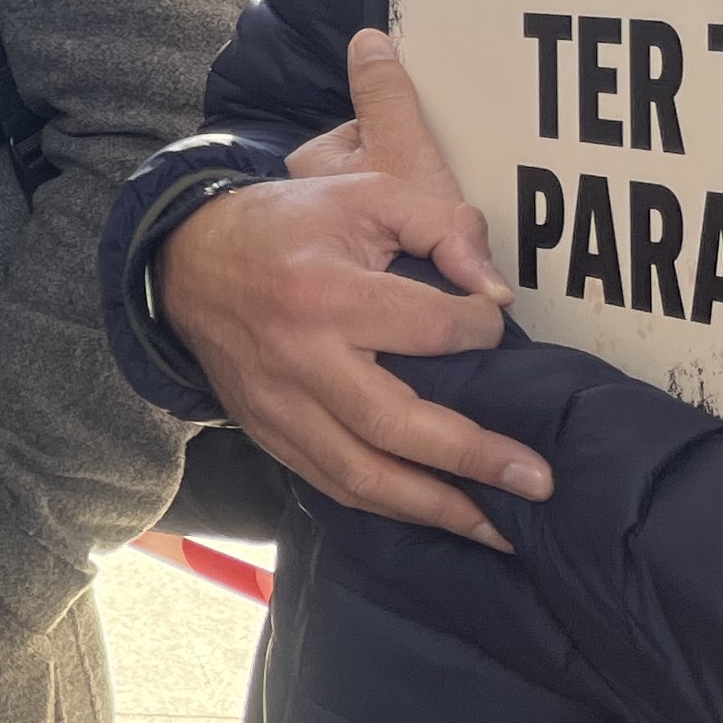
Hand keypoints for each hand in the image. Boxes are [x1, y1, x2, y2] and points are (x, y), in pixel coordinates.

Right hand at [156, 31, 548, 549]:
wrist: (184, 261)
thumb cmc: (286, 225)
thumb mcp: (363, 195)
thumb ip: (440, 226)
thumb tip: (495, 292)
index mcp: (327, 291)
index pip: (431, 329)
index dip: (481, 328)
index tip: (495, 324)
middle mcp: (301, 358)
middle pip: (398, 424)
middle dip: (475, 457)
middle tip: (538, 481)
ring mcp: (279, 404)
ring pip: (362, 474)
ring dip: (435, 506)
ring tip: (498, 527)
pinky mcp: (267, 431)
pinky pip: (331, 482)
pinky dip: (387, 505)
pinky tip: (434, 514)